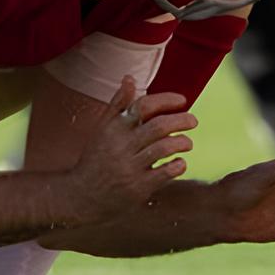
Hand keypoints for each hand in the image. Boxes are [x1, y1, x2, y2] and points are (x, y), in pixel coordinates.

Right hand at [63, 80, 195, 223]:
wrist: (81, 197)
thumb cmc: (95, 159)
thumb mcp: (102, 130)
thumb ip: (118, 105)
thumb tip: (129, 78)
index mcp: (113, 129)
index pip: (143, 106)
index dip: (166, 100)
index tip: (182, 100)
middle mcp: (121, 147)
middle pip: (158, 126)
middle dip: (181, 120)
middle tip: (193, 120)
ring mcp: (130, 168)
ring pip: (163, 149)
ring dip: (181, 142)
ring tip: (187, 142)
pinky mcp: (137, 189)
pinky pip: (164, 173)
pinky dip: (177, 166)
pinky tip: (180, 163)